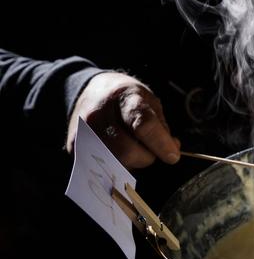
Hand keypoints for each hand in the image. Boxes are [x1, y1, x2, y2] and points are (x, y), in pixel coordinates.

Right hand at [66, 72, 180, 168]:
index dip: (161, 144)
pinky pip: (101, 168)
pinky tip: (120, 155)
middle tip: (150, 151)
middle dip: (146, 157)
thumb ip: (162, 128)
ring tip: (134, 149)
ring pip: (114, 163)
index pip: (144, 125)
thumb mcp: (150, 103)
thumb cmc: (126, 99)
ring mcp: (83, 132)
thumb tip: (172, 152)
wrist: (91, 90)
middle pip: (127, 151)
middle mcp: (99, 115)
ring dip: (132, 164)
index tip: (173, 156)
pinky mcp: (75, 147)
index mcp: (125, 99)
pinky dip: (116, 167)